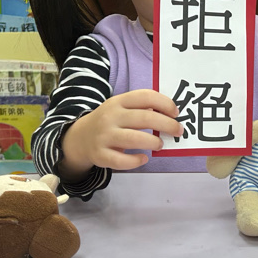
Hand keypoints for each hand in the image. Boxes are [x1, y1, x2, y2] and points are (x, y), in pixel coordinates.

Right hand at [60, 89, 182, 179]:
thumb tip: (171, 115)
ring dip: (153, 142)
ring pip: (134, 139)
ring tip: (160, 144)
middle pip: (144, 118)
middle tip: (178, 131)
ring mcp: (104, 136)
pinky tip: (143, 158)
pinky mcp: (100, 155)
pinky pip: (121, 161)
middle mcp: (111, 117)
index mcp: (118, 101)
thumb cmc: (110, 122)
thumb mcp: (120, 108)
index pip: (145, 96)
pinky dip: (136, 161)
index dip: (164, 103)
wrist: (79, 138)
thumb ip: (141, 108)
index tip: (176, 112)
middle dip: (167, 125)